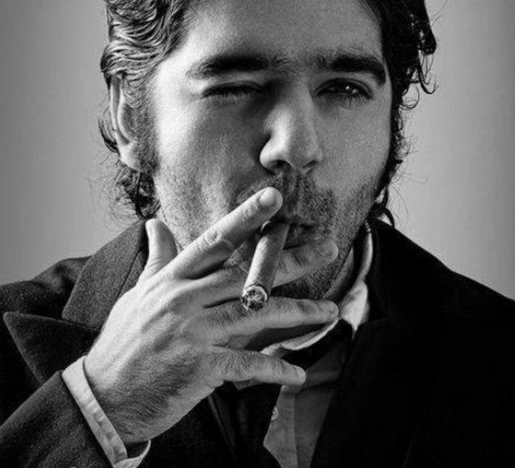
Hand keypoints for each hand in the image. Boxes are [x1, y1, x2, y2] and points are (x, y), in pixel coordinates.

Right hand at [84, 187, 338, 444]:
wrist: (104, 395)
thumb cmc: (124, 340)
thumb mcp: (140, 293)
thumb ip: (158, 257)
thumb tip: (155, 223)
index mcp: (173, 280)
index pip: (215, 241)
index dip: (245, 218)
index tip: (273, 198)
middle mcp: (184, 300)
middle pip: (246, 274)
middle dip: (290, 260)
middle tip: (326, 246)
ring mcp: (192, 333)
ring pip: (254, 315)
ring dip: (298, 313)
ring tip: (331, 310)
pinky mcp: (198, 368)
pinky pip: (245, 366)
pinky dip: (274, 370)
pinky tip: (297, 374)